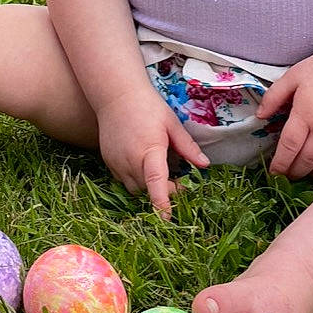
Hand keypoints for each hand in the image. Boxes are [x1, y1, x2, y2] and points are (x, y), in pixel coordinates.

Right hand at [96, 88, 209, 217]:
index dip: (162, 202)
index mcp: (149, 150)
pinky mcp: (108, 162)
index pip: (156, 181)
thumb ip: (187, 146)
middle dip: (165, 191)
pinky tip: (143, 165)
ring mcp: (117, 163)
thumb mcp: (172, 124)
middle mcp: (130, 160)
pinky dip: (136, 180)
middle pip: (148, 189)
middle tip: (180, 182)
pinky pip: (124, 181)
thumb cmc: (148, 106)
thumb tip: (204, 165)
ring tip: (160, 172)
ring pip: (135, 189)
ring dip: (149, 187)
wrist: (116, 94)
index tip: (167, 218)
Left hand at [258, 45, 312, 178]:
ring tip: (304, 173)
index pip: (289, 148)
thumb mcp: (292, 76)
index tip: (273, 172)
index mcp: (305, 114)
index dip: (280, 164)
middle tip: (287, 176)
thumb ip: (274, 97)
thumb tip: (259, 116)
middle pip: (306, 160)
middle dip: (294, 172)